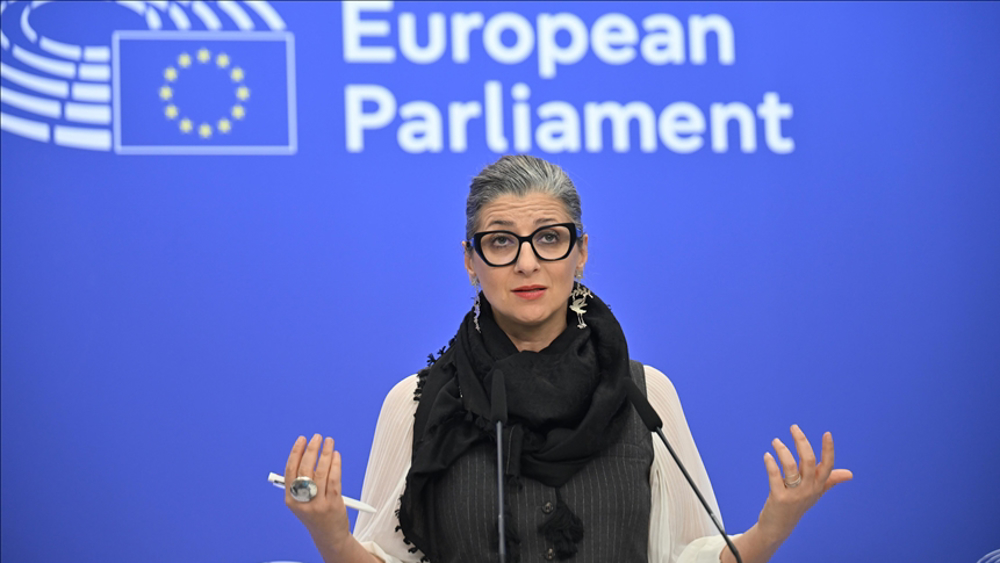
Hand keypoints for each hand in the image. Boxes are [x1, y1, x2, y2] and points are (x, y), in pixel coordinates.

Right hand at [284, 434, 351, 554]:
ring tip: (328, 442)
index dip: (296, 453)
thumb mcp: (301, 501)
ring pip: (321, 473)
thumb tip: (305, 454)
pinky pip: (334, 480)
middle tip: (317, 438)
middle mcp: (303, 502)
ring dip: (325, 453)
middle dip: (311, 450)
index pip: (291, 471)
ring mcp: (318, 504)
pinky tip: (336, 456)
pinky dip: (335, 465)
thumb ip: (300, 482)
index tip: (302, 440)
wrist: (328, 536)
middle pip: (305, 470)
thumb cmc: (315, 514)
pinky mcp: (333, 504)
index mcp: (291, 500)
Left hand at [756, 424, 852, 544]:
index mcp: (818, 486)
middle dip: (802, 441)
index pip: (828, 466)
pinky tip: (767, 456)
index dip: (829, 450)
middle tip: (794, 427)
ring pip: (791, 466)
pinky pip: (775, 476)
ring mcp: (794, 494)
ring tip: (775, 441)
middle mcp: (809, 490)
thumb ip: (829, 480)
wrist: (778, 528)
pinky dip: (770, 463)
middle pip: (809, 461)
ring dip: (782, 450)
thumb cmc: (797, 507)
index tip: (827, 433)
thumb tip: (850, 474)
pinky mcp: (779, 498)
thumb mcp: (815, 493)